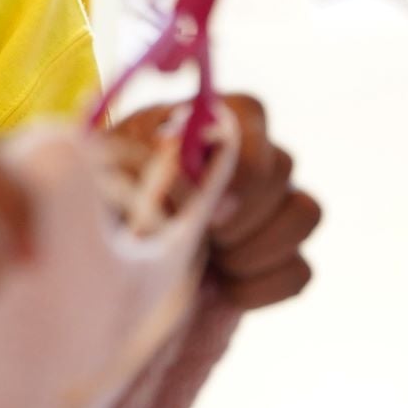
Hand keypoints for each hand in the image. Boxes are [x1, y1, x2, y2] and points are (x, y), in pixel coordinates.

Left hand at [108, 94, 320, 309]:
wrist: (106, 294)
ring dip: (255, 247)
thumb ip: (146, 160)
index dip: (242, 158)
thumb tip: (178, 141)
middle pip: (284, 165)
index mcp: (195, 128)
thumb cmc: (101, 225)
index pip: (250, 113)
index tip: (210, 201)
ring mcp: (265, 211)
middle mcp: (240, 161)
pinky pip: (301, 270)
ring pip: (306, 212)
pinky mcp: (275, 260)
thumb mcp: (109, 187)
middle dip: (241, 210)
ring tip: (207, 261)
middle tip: (200, 234)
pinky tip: (220, 290)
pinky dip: (260, 287)